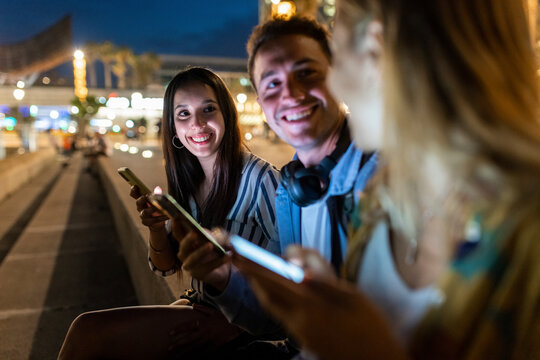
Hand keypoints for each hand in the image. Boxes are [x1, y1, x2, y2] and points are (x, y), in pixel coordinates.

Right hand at [130, 185, 166, 231]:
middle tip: (146, 196)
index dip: (133, 190)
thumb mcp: (158, 199)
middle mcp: (140, 207)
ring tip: (159, 208)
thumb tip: (158, 188)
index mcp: (142, 199)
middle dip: (142, 199)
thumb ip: (157, 194)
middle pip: (138, 202)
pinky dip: (160, 218)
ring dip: (151, 209)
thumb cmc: (158, 206)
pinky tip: (167, 216)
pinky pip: (152, 220)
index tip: (135, 186)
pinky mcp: (147, 222)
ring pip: (144, 212)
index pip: (135, 194)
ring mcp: (143, 215)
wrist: (159, 219)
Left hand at [167, 304, 242, 354]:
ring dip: (184, 351)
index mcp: (203, 323)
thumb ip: (202, 308)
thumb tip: (192, 305)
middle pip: (188, 339)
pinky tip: (189, 357)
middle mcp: (204, 332)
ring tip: (176, 354)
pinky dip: (195, 354)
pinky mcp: (213, 346)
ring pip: (194, 347)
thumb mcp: (213, 311)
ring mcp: (208, 340)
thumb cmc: (224, 317)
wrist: (236, 326)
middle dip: (178, 343)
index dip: (178, 330)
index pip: (188, 326)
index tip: (170, 333)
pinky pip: (202, 351)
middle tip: (169, 347)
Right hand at [175, 226, 231, 291]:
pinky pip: (209, 267)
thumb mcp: (213, 239)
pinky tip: (228, 255)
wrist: (221, 270)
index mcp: (185, 244)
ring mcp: (190, 266)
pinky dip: (219, 261)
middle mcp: (184, 255)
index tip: (176, 217)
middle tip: (195, 233)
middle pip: (183, 247)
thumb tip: (207, 233)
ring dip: (202, 251)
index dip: (176, 226)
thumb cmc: (214, 250)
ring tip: (211, 245)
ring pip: (193, 259)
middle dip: (188, 240)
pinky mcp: (199, 275)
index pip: (178, 234)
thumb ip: (209, 234)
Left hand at [233, 250, 406, 359]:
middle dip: (252, 277)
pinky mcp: (305, 340)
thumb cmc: (371, 328)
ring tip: (253, 271)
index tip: (238, 256)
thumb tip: (301, 273)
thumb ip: (326, 284)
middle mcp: (300, 323)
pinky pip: (283, 314)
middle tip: (239, 260)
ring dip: (262, 288)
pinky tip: (278, 291)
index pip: (275, 284)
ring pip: (274, 307)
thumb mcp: (354, 299)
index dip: (254, 268)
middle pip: (267, 297)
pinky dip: (275, 298)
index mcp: (312, 309)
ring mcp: (301, 334)